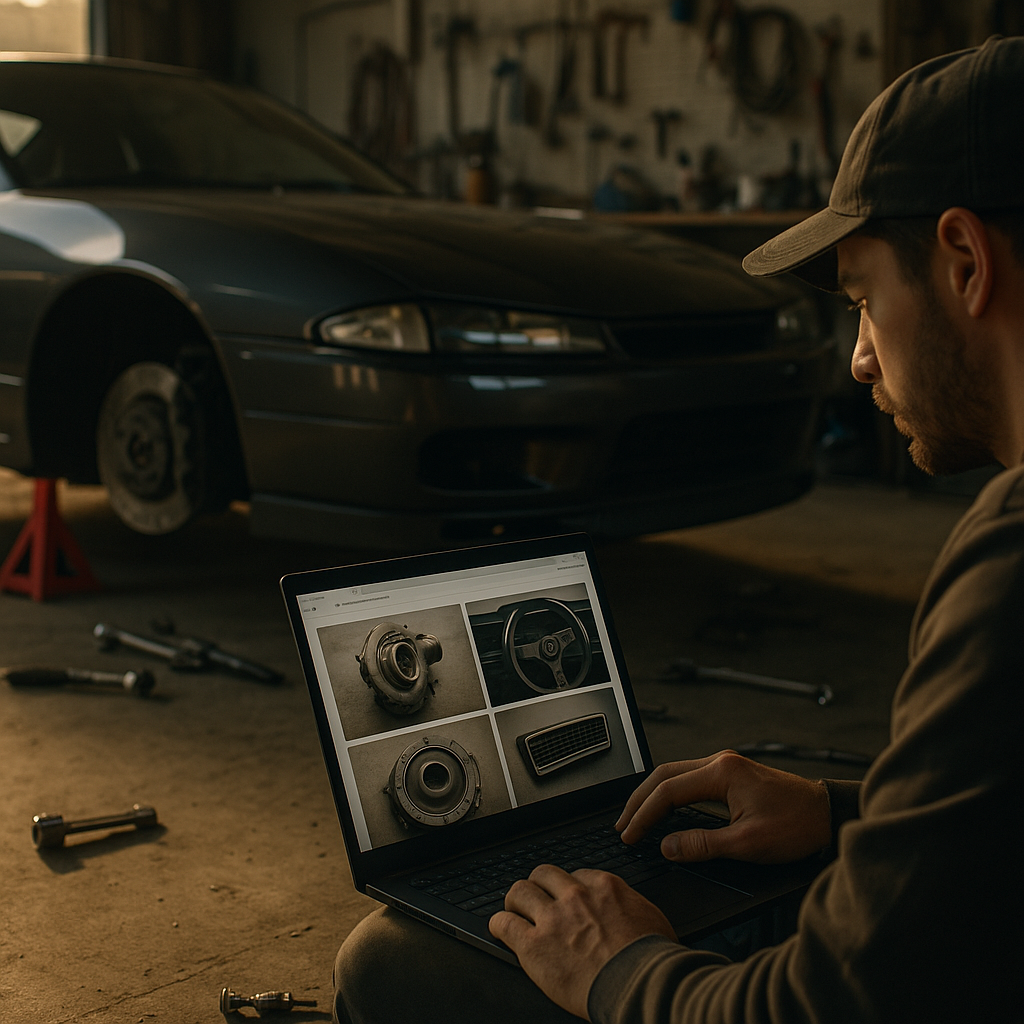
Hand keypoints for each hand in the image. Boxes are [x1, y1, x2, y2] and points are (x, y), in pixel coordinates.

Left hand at [489, 864, 675, 1018]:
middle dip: (538, 886)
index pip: (574, 875)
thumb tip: (629, 912)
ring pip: (519, 892)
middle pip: (542, 875)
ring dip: (515, 902)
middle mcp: (574, 895)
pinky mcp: (534, 945)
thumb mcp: (649, 917)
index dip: (567, 888)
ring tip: (513, 910)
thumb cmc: (651, 958)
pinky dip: (499, 925)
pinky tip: (500, 929)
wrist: (641, 984)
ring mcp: (552, 919)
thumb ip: (630, 906)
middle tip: (536, 899)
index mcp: (602, 886)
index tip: (565, 898)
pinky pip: (504, 924)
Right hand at [616, 750, 830, 863]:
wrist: (828, 815)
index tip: (630, 835)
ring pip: (676, 774)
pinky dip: (671, 794)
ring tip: (637, 818)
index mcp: (721, 772)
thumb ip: (702, 845)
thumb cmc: (796, 826)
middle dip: (639, 800)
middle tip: (623, 824)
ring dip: (654, 796)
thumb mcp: (748, 843)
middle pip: (664, 775)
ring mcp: (726, 765)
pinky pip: (690, 778)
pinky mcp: (733, 774)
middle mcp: (720, 762)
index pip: (667, 791)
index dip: (644, 815)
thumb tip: (668, 847)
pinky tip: (665, 809)